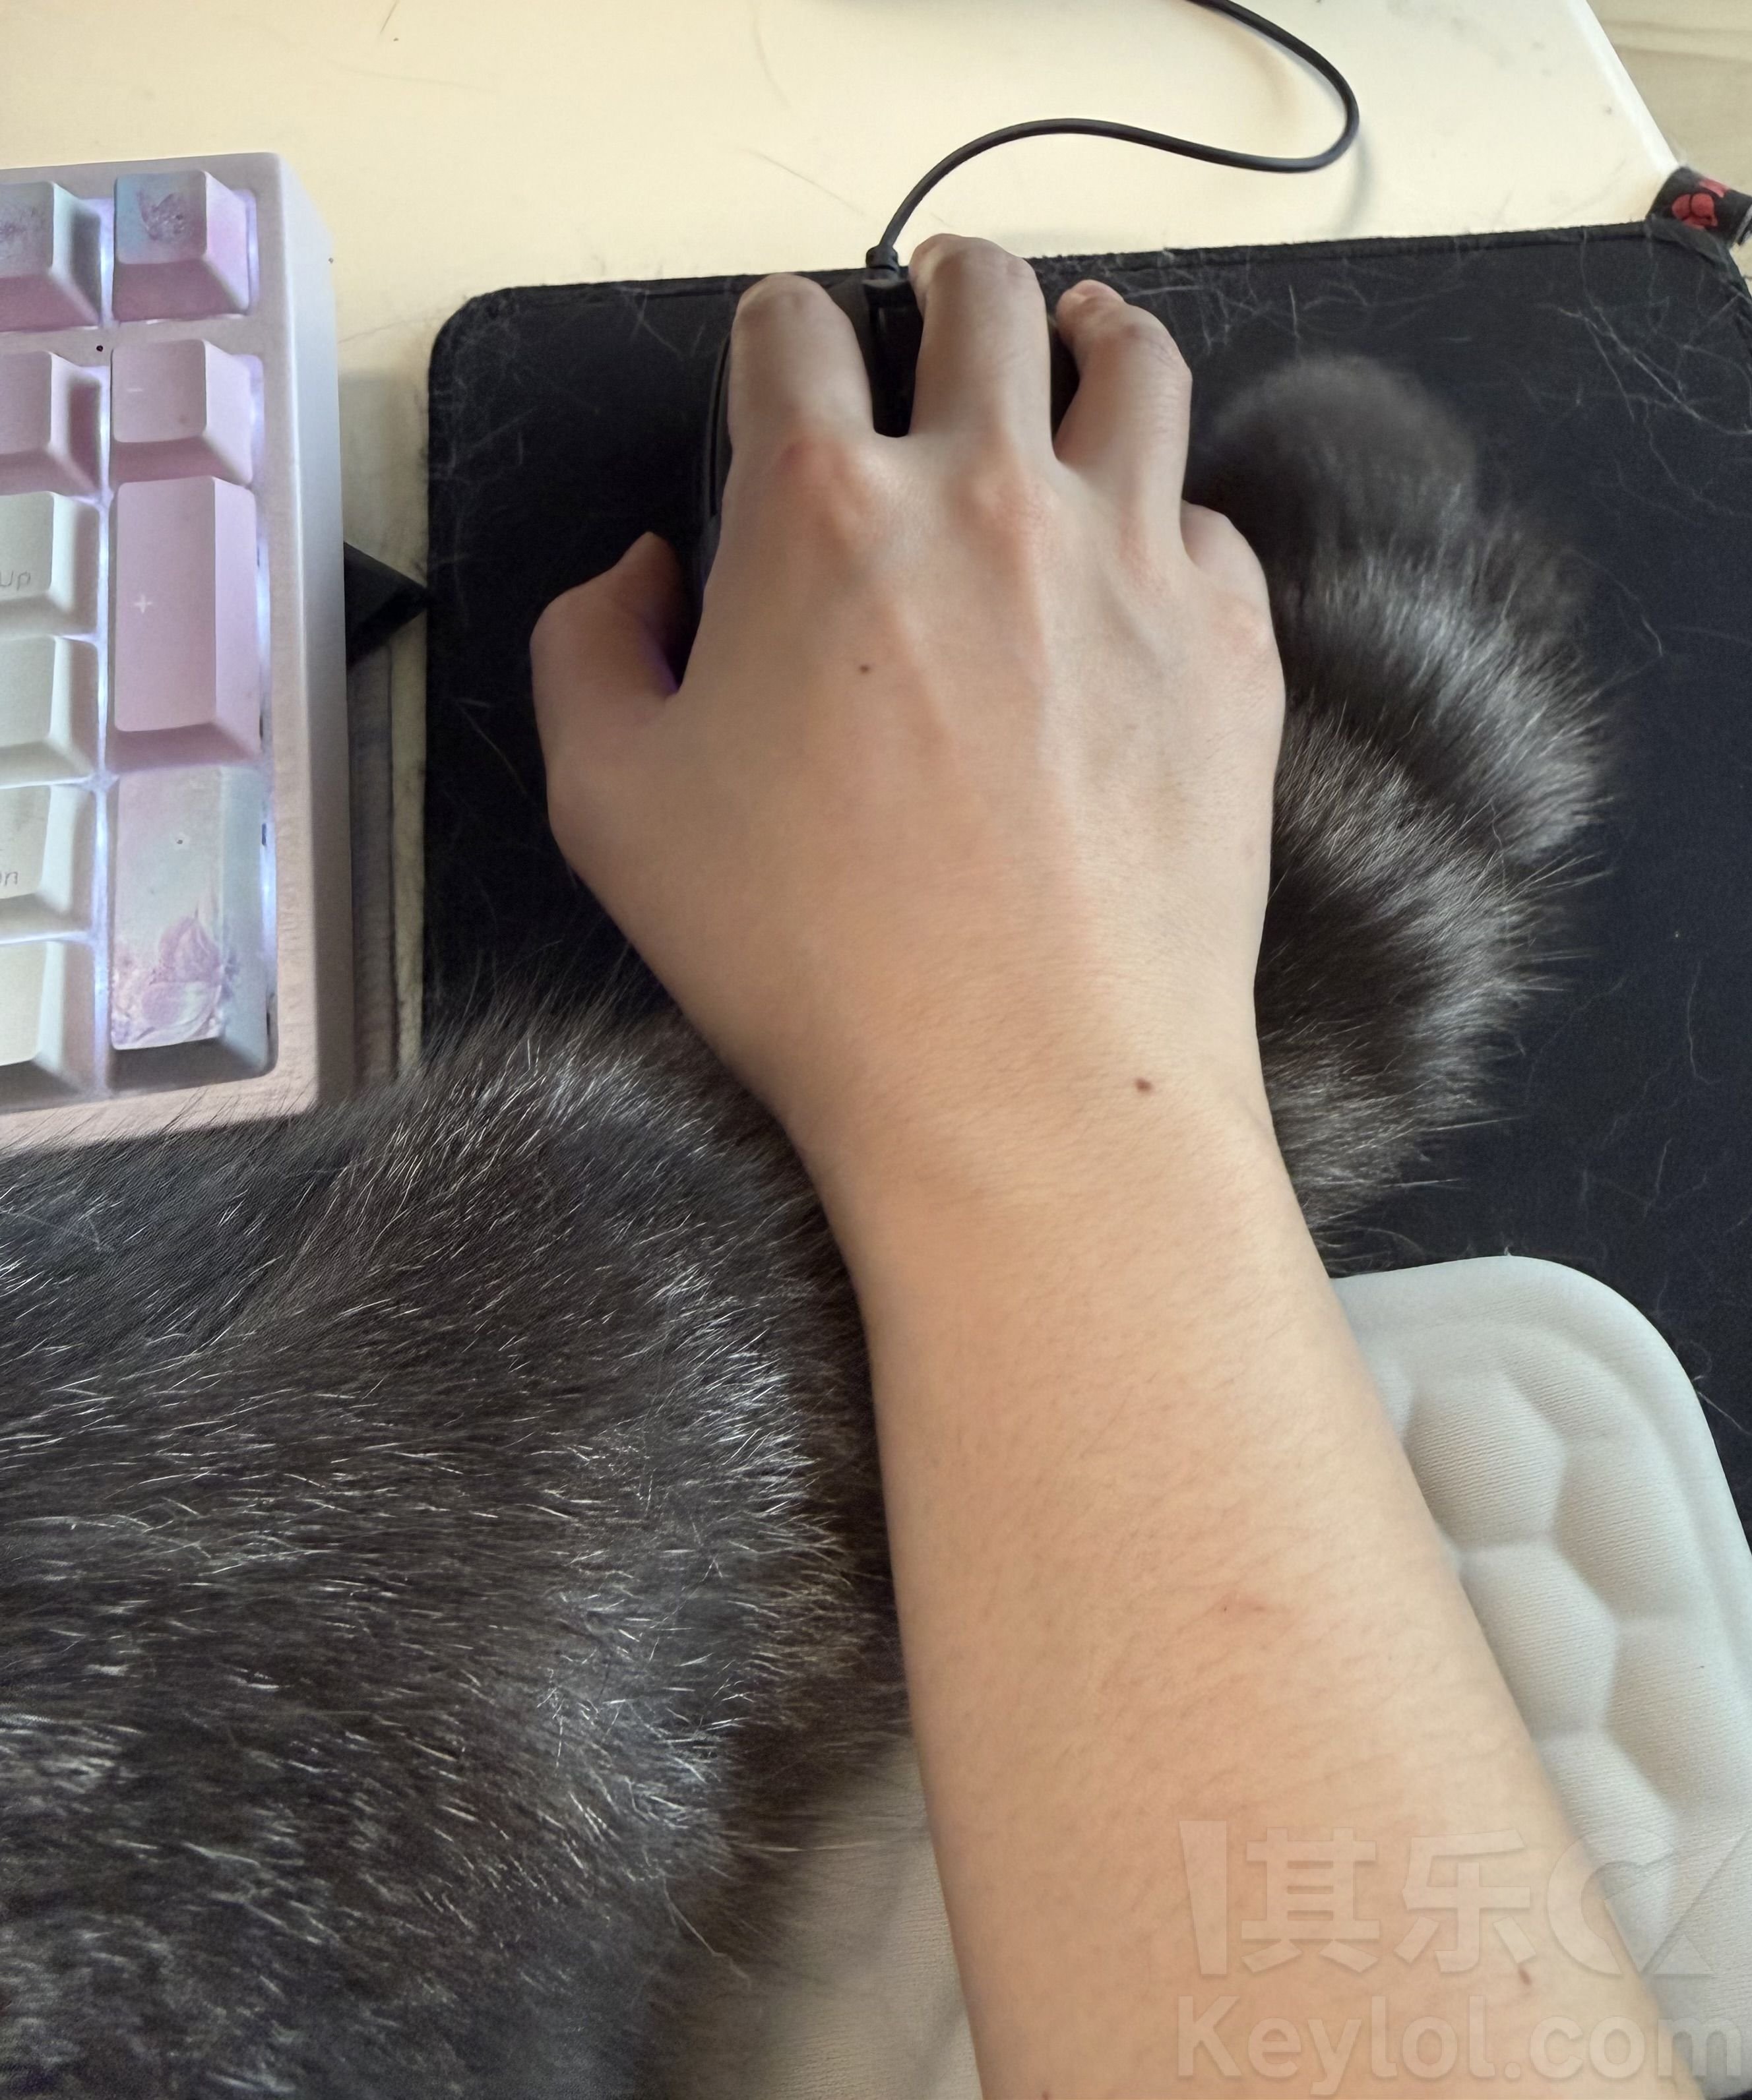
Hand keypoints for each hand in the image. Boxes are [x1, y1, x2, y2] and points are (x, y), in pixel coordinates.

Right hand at [531, 235, 1283, 1205]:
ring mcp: (1127, 559)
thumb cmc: (804, 957)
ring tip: (1082, 340)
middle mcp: (986, 492)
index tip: (784, 350)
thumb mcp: (609, 808)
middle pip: (984, 297)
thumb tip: (647, 574)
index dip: (775, 324)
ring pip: (1134, 363)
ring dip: (1093, 332)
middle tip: (944, 295)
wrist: (1023, 1080)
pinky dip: (1168, 516)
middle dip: (950, 279)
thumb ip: (589, 649)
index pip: (789, 328)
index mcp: (817, 507)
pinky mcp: (1229, 642)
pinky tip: (1143, 559)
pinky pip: (1208, 520)